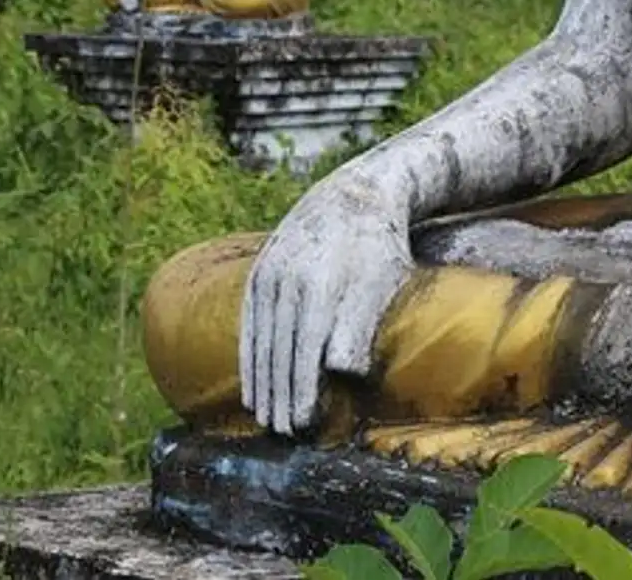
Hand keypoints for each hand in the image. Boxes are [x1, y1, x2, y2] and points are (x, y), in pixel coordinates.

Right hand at [240, 171, 414, 435]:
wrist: (354, 195)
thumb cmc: (379, 250)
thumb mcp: (382, 284)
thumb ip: (359, 326)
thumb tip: (341, 371)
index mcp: (320, 285)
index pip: (305, 352)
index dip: (301, 391)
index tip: (302, 426)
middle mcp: (287, 279)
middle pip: (278, 350)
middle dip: (279, 396)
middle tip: (283, 435)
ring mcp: (269, 272)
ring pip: (260, 339)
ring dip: (261, 383)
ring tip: (265, 420)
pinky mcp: (260, 271)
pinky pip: (249, 323)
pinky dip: (249, 357)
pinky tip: (251, 385)